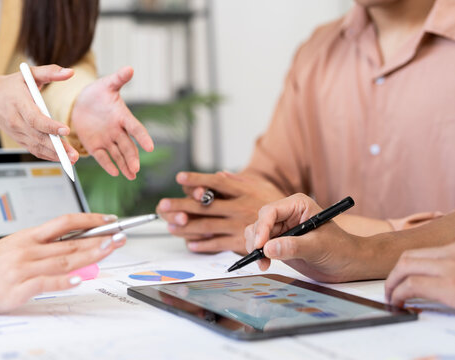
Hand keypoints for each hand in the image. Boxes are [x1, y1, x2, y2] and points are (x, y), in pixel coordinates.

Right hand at [0, 65, 78, 162]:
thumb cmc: (11, 84)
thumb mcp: (29, 73)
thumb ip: (50, 71)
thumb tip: (70, 72)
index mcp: (19, 103)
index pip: (35, 118)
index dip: (50, 126)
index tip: (66, 130)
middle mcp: (16, 120)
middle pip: (38, 137)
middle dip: (57, 147)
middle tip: (74, 154)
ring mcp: (16, 132)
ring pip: (36, 146)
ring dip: (55, 155)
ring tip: (72, 159)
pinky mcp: (18, 139)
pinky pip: (33, 150)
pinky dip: (47, 156)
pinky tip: (62, 158)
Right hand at [0, 213, 125, 312]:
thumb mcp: (12, 246)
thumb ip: (41, 247)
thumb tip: (72, 247)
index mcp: (27, 237)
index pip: (64, 222)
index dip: (89, 220)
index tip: (109, 220)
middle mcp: (28, 250)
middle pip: (71, 242)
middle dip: (100, 238)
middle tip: (121, 235)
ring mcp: (23, 269)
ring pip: (64, 259)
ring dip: (91, 254)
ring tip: (111, 249)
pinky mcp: (17, 289)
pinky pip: (46, 283)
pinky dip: (64, 280)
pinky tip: (81, 278)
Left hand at [71, 66, 153, 179]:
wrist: (81, 102)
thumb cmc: (98, 93)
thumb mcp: (107, 84)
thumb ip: (118, 79)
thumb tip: (130, 68)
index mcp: (123, 117)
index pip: (136, 128)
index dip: (143, 137)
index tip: (150, 147)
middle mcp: (118, 131)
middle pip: (128, 146)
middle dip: (132, 158)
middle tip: (136, 168)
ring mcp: (107, 139)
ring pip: (118, 154)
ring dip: (125, 165)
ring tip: (131, 176)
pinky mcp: (96, 145)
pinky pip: (103, 157)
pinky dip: (108, 165)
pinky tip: (115, 173)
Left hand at [156, 171, 283, 253]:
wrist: (294, 225)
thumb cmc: (270, 202)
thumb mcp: (258, 185)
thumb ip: (237, 180)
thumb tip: (219, 174)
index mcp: (244, 190)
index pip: (217, 183)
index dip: (198, 179)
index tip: (180, 178)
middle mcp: (240, 207)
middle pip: (206, 206)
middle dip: (182, 205)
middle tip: (162, 205)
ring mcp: (240, 225)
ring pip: (207, 226)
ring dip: (186, 227)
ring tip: (169, 225)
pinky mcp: (241, 242)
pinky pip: (218, 244)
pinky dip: (202, 245)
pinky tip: (189, 243)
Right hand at [246, 193, 366, 282]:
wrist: (349, 264)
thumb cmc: (341, 249)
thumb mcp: (318, 247)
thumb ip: (293, 247)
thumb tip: (268, 249)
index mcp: (297, 205)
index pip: (270, 212)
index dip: (262, 227)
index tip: (261, 246)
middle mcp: (286, 214)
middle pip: (260, 222)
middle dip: (257, 240)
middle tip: (260, 258)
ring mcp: (282, 229)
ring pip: (256, 234)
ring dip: (255, 248)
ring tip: (264, 263)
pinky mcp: (278, 243)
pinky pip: (260, 245)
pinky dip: (258, 255)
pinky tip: (265, 264)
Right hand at [385, 242, 454, 307]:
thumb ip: (441, 308)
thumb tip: (421, 312)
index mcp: (452, 285)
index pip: (410, 285)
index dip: (396, 295)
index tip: (395, 303)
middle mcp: (451, 263)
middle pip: (405, 264)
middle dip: (391, 280)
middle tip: (390, 292)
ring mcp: (454, 251)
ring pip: (413, 253)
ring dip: (402, 268)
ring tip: (401, 280)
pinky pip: (430, 250)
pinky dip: (419, 260)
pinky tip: (421, 272)